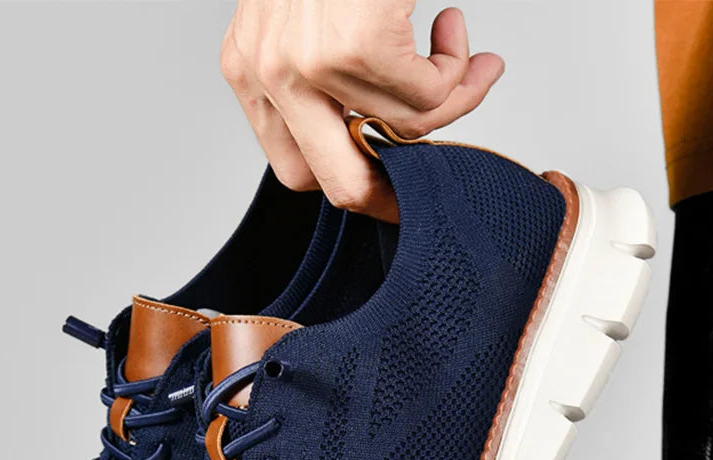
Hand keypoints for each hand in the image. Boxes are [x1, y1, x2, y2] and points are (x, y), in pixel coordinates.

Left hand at [221, 2, 503, 220]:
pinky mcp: (356, 43)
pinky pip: (431, 100)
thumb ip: (322, 80)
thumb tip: (378, 139)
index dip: (358, 174)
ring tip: (457, 48)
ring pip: (402, 135)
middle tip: (438, 166)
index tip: (399, 166)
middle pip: (340, 185)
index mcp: (250, 69)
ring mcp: (308, 62)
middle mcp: (269, 73)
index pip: (298, 171)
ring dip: (449, 100)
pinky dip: (461, 71)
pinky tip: (454, 25)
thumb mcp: (307, 15)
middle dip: (398, 190)